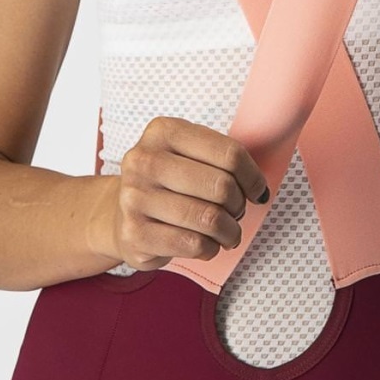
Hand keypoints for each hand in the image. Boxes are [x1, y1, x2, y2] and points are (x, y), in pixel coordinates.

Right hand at [91, 116, 270, 270]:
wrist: (118, 213)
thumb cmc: (168, 183)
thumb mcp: (190, 155)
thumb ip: (224, 159)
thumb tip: (260, 188)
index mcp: (163, 131)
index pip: (230, 153)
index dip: (252, 176)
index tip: (256, 190)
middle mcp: (144, 160)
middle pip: (222, 186)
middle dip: (239, 205)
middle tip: (235, 212)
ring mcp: (134, 197)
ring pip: (210, 219)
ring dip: (229, 232)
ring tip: (226, 232)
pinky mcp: (134, 233)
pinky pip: (193, 244)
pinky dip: (210, 248)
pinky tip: (204, 243)